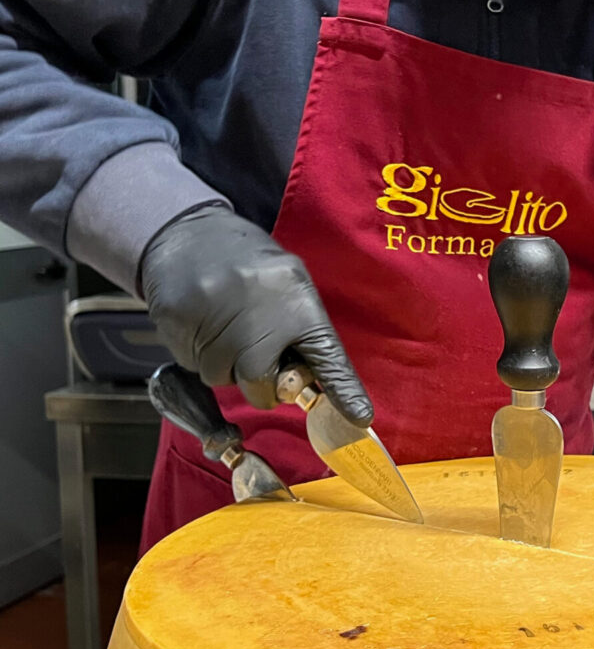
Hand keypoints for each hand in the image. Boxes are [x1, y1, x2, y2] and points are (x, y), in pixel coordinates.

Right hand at [139, 204, 371, 420]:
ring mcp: (215, 317)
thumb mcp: (287, 282)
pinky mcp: (179, 322)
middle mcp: (259, 311)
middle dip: (258, 383)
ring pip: (221, 377)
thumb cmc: (247, 263)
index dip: (342, 389)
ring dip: (224, 364)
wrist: (188, 231)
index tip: (358, 417)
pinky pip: (192, 364)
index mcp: (296, 298)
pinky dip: (198, 353)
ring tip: (223, 326)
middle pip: (260, 384)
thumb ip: (301, 330)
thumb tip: (310, 382)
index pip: (325, 354)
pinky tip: (202, 322)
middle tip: (253, 359)